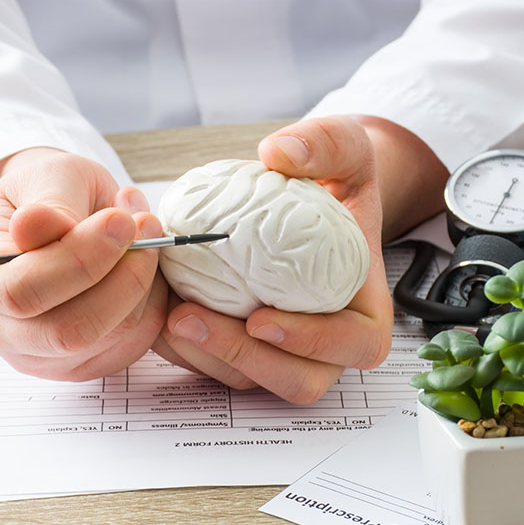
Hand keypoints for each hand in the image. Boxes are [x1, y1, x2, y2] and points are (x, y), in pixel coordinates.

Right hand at [0, 148, 167, 379]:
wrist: (58, 219)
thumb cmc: (49, 195)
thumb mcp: (46, 175)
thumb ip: (49, 201)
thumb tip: (40, 224)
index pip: (21, 291)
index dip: (80, 260)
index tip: (121, 221)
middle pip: (67, 332)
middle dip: (122, 281)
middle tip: (148, 230)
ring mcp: (39, 356)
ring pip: (107, 339)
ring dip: (142, 288)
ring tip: (147, 239)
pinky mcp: (81, 366)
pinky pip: (130, 345)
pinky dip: (149, 307)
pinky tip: (142, 270)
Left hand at [154, 116, 392, 403]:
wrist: (309, 209)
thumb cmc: (335, 190)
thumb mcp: (345, 155)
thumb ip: (328, 144)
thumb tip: (280, 153)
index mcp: (363, 310)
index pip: (355, 345)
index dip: (314, 343)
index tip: (260, 319)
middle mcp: (327, 344)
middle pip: (298, 380)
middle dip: (244, 358)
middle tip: (191, 318)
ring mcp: (286, 354)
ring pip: (252, 380)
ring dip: (206, 357)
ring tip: (167, 315)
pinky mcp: (248, 353)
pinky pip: (218, 368)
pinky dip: (188, 350)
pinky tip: (161, 314)